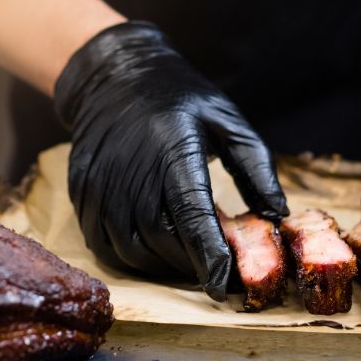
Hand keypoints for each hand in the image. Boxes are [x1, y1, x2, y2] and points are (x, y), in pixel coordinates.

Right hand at [54, 21, 287, 299]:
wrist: (113, 77)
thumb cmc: (180, 99)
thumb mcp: (228, 120)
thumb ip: (257, 168)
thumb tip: (278, 214)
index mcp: (173, 150)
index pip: (192, 215)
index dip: (209, 255)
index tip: (224, 283)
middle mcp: (132, 171)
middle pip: (162, 240)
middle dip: (191, 265)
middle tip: (216, 270)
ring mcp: (101, 185)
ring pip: (131, 250)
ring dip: (162, 266)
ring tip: (187, 261)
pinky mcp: (83, 194)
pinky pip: (104, 244)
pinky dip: (131, 258)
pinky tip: (153, 251)